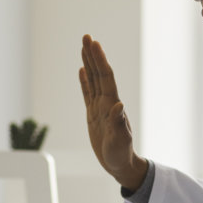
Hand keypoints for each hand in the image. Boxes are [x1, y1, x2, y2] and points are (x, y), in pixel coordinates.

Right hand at [79, 35, 147, 189]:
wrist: (120, 165)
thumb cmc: (121, 155)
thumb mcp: (120, 141)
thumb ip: (118, 124)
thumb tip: (118, 106)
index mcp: (111, 106)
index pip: (105, 77)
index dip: (100, 60)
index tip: (94, 44)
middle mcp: (106, 102)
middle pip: (99, 73)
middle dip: (93, 55)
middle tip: (86, 37)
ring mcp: (100, 108)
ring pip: (93, 80)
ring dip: (89, 63)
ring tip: (84, 47)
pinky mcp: (93, 115)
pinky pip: (87, 94)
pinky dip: (85, 81)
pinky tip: (82, 70)